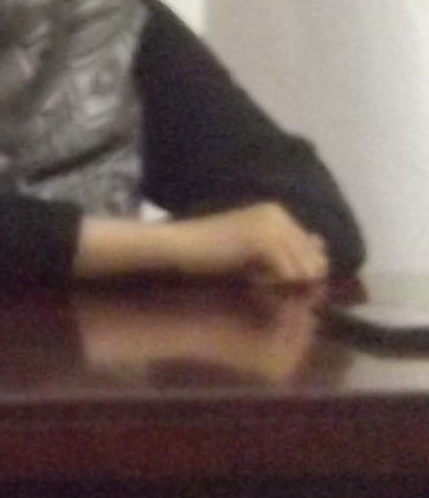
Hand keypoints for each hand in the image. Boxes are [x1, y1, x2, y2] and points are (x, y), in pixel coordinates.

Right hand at [173, 202, 332, 288]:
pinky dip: (273, 286)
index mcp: (276, 211)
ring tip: (254, 281)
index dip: (298, 275)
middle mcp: (278, 213)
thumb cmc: (209, 251)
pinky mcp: (263, 241)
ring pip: (305, 271)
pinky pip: (290, 276)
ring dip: (284, 285)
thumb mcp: (253, 249)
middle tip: (262, 283)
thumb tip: (321, 246)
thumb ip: (286, 248)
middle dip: (295, 281)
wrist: (176, 247)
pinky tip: (249, 281)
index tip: (269, 280)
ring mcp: (271, 225)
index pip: (313, 252)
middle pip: (314, 263)